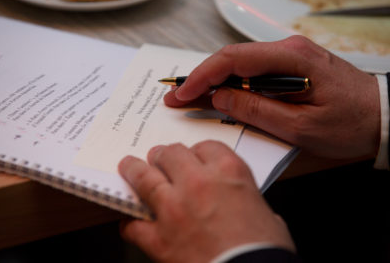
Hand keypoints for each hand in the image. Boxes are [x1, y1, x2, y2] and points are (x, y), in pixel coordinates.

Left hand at [118, 141, 294, 262]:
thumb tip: (240, 204)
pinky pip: (134, 224)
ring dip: (135, 170)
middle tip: (160, 158)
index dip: (197, 151)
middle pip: (171, 154)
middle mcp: (197, 182)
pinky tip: (130, 221)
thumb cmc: (264, 248)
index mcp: (228, 171)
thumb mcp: (264, 211)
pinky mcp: (159, 239)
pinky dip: (130, 222)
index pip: (205, 146)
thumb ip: (245, 199)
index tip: (193, 156)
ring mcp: (174, 209)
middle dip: (164, 155)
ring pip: (144, 177)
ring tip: (129, 167)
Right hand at [164, 36, 380, 159]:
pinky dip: (232, 85)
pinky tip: (219, 98)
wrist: (384, 117)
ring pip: (240, 65)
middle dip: (201, 79)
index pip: (233, 60)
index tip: (181, 95)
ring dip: (214, 83)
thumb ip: (256, 110)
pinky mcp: (289, 67)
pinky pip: (253, 73)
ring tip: (190, 100)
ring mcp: (288, 57)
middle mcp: (287, 50)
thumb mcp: (301, 126)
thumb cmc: (350, 123)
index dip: (201, 77)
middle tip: (176, 98)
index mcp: (291, 58)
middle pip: (232, 59)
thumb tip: (220, 98)